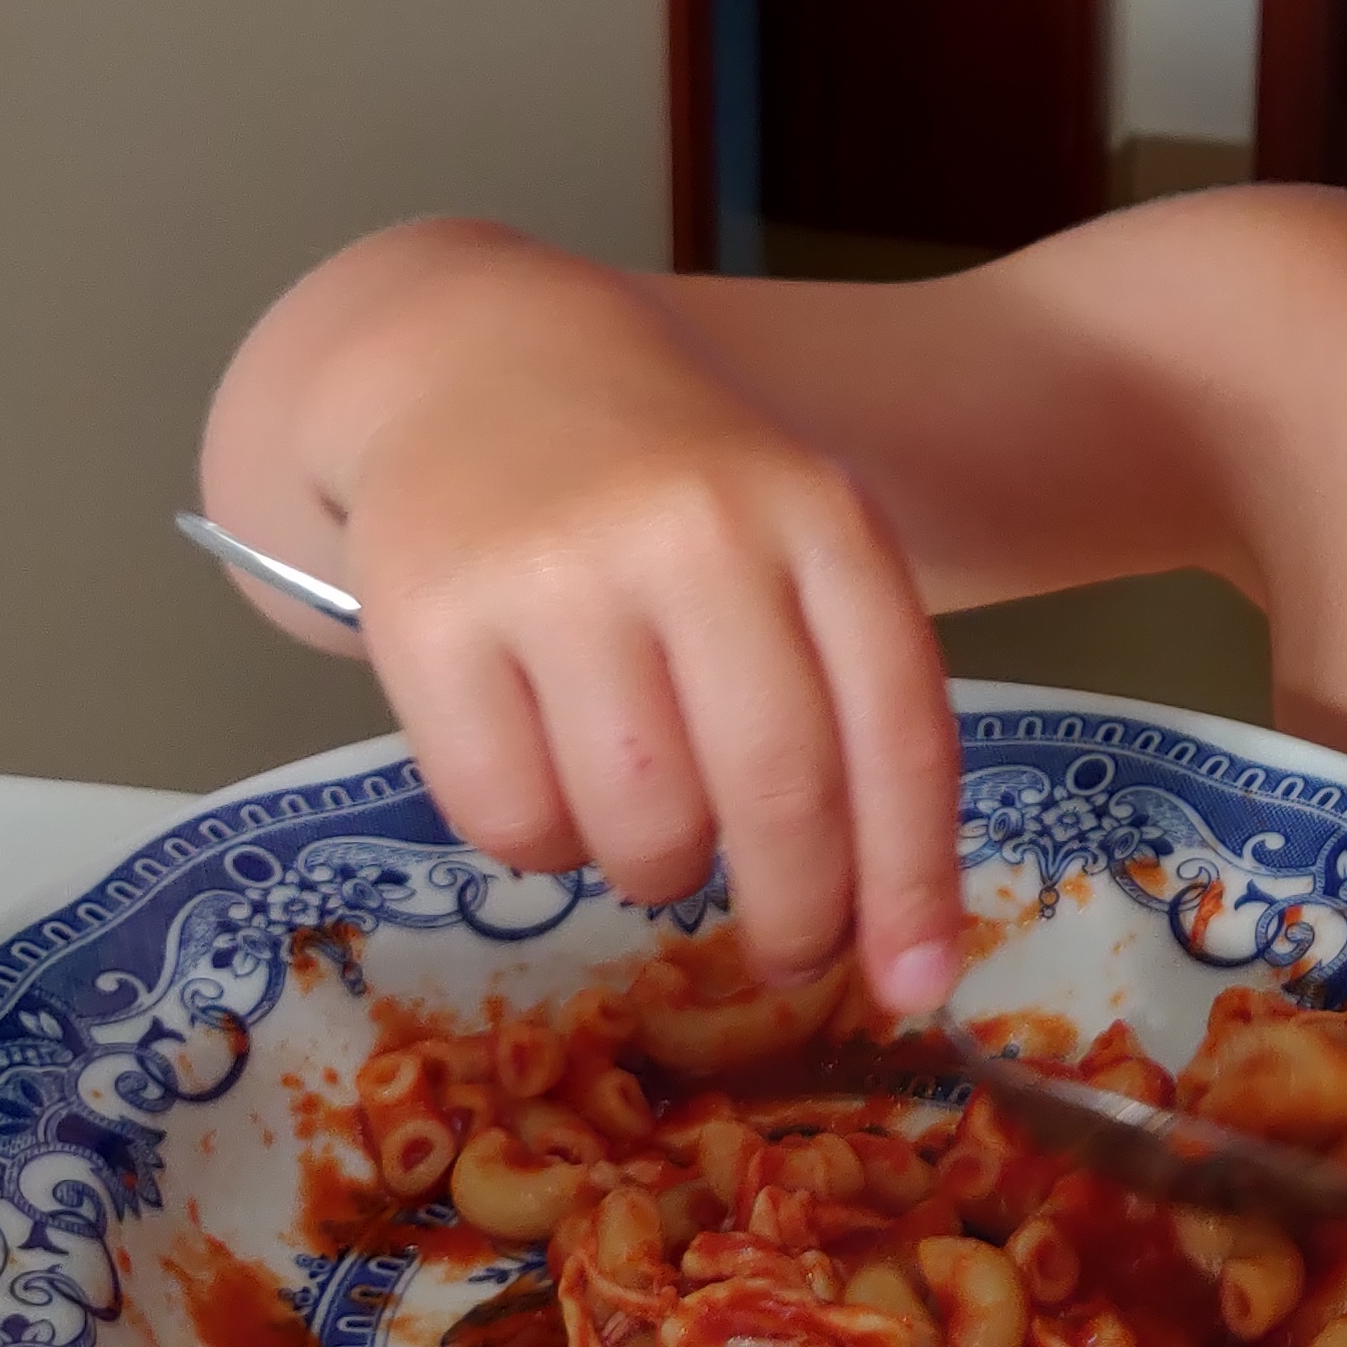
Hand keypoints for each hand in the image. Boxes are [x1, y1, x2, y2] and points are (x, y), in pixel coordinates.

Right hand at [253, 243, 966, 1014]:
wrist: (476, 357)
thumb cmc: (666, 481)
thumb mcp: (791, 536)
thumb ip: (849, 696)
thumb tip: (893, 939)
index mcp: (816, 513)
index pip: (897, 726)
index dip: (912, 879)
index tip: (915, 989)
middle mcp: (697, 531)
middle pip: (778, 796)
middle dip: (795, 915)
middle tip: (786, 953)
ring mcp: (558, 570)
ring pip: (641, 829)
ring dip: (657, 870)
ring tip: (648, 811)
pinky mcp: (431, 613)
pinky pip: (510, 821)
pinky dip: (540, 844)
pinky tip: (546, 772)